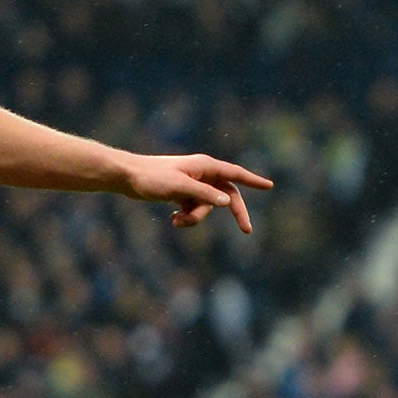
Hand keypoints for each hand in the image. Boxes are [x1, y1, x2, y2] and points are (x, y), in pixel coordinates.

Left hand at [120, 153, 272, 233]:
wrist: (127, 178)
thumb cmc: (152, 178)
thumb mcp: (180, 187)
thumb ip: (204, 195)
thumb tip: (227, 202)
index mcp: (205, 166)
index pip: (235, 174)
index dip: (253, 180)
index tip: (270, 186)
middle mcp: (202, 173)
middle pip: (226, 195)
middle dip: (233, 213)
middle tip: (247, 231)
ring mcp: (192, 185)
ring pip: (206, 207)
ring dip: (194, 218)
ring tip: (176, 221)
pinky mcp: (182, 194)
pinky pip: (193, 210)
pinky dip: (185, 218)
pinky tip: (172, 219)